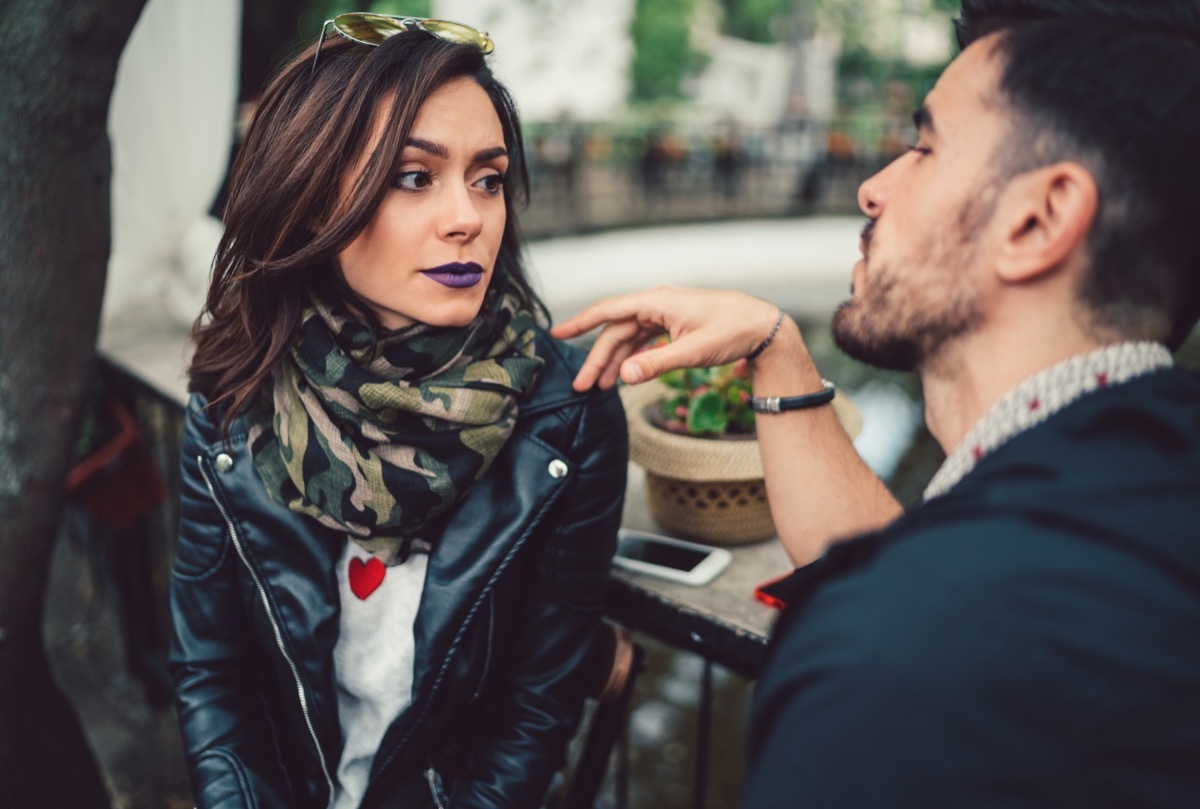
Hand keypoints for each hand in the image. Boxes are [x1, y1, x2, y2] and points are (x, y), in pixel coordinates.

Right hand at [550, 286, 784, 390]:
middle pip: (616, 331)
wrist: (764, 326)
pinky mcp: (674, 325)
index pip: (608, 311)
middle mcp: (657, 304)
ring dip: (615, 361)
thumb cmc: (733, 331)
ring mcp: (665, 315)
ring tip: (601, 387)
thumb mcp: (693, 352)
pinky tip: (626, 375)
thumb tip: (624, 376)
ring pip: (629, 338)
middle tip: (582, 385)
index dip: (580, 323)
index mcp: (657, 302)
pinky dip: (633, 358)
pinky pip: (645, 341)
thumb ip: (656, 364)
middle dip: (597, 358)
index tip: (557, 333)